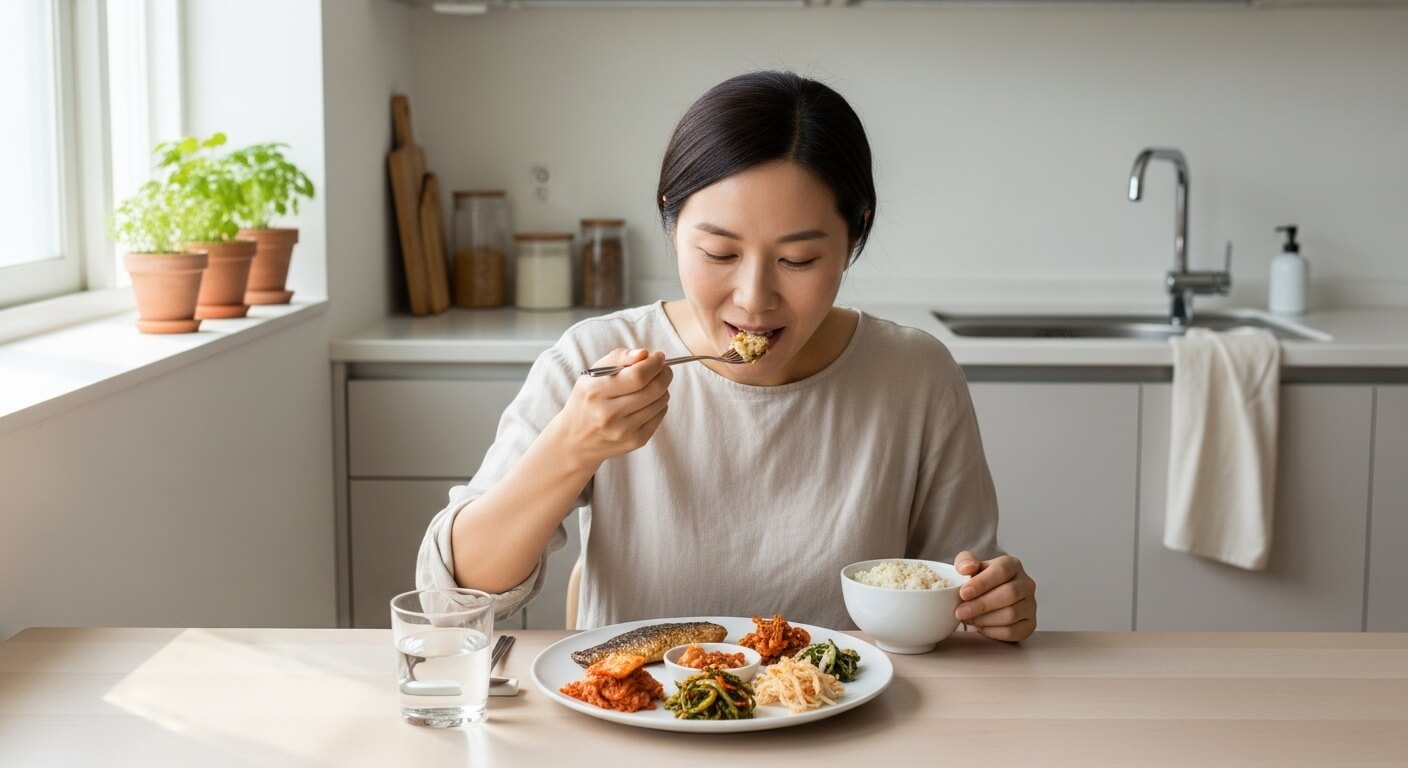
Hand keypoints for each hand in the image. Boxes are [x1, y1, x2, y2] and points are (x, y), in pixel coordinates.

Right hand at [552, 348, 671, 466]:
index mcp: (595, 392)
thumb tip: (644, 354)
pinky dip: (659, 404)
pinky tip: (649, 401)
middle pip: (654, 389)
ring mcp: (623, 430)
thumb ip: (618, 358)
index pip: (637, 375)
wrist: (575, 439)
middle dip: (664, 374)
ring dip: (663, 388)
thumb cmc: (587, 400)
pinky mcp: (635, 441)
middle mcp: (608, 414)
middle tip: (663, 368)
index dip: (654, 363)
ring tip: (653, 384)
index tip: (658, 357)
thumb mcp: (593, 374)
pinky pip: (660, 415)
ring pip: (660, 401)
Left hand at [952, 551, 1036, 641]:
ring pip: (1011, 614)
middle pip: (1009, 594)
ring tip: (967, 618)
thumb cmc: (980, 580)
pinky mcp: (1029, 624)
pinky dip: (993, 631)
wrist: (990, 596)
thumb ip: (965, 561)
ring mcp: (1030, 605)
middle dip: (981, 605)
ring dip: (985, 619)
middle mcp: (1026, 584)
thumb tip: (966, 568)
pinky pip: (1012, 631)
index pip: (1001, 571)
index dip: (982, 583)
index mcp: (1012, 565)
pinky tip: (980, 626)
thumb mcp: (969, 566)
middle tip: (960, 611)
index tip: (963, 593)